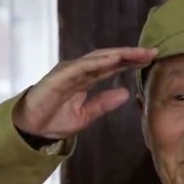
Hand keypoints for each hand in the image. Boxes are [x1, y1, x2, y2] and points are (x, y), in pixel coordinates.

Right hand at [13, 47, 157, 138]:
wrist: (31, 131)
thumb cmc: (55, 121)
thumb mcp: (86, 115)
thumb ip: (104, 103)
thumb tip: (126, 94)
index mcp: (86, 79)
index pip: (112, 66)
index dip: (131, 62)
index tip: (151, 59)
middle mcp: (78, 71)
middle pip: (108, 58)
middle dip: (130, 54)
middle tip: (152, 52)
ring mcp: (69, 72)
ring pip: (97, 58)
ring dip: (118, 54)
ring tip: (138, 53)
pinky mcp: (59, 77)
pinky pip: (81, 67)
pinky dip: (98, 62)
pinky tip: (114, 60)